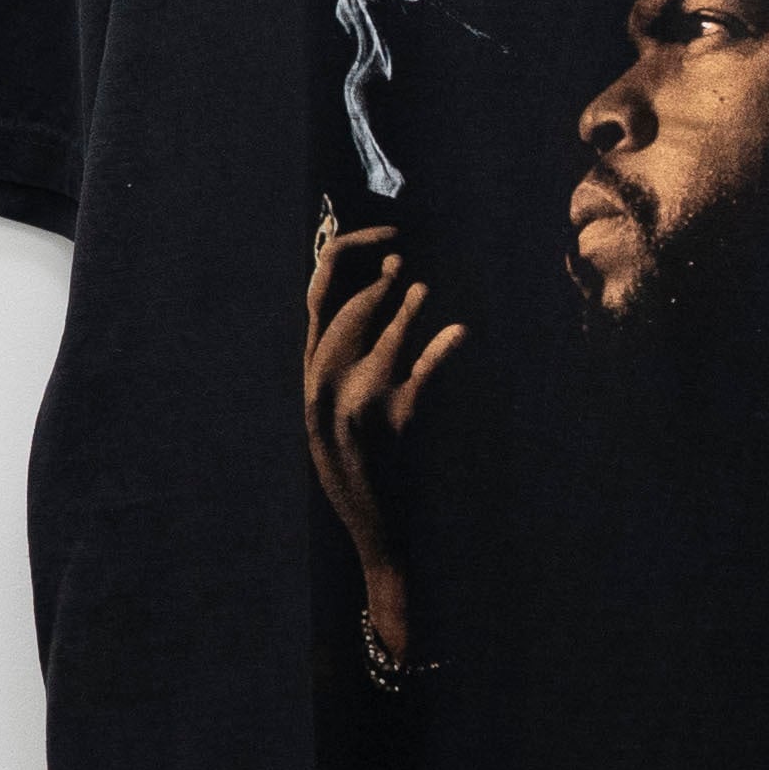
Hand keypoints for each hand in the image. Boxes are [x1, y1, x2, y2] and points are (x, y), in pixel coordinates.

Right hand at [303, 222, 468, 659]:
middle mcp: (324, 385)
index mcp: (310, 378)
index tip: (379, 241)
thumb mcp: (330, 413)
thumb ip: (339, 361)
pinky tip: (458, 332)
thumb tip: (367, 302)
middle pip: (348, 310)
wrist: (371, 528)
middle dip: (376, 279)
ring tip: (421, 287)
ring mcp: (357, 403)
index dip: (346, 256)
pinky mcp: (393, 422)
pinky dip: (441, 349)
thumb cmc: (355, 467)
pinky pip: (420, 375)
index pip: (318, 296)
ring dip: (405, 305)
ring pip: (382, 335)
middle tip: (401, 261)